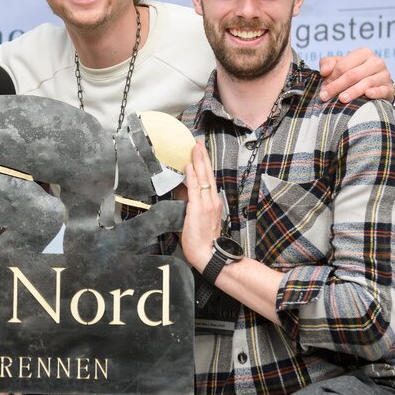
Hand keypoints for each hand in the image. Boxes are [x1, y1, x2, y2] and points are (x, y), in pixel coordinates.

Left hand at [180, 140, 221, 272]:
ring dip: (198, 160)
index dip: (204, 164)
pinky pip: (195, 188)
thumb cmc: (201, 239)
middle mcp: (212, 200)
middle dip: (203, 156)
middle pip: (207, 173)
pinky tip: (189, 165)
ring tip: (194, 146)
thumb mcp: (196, 217)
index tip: (200, 151)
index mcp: (212, 202)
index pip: (208, 179)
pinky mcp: (199, 208)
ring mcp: (207, 203)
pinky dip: (192, 176)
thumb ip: (191, 203)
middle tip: (198, 141)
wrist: (208, 253)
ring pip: (203, 177)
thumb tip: (181, 191)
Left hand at [318, 47, 394, 102]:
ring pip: (366, 83)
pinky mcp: (390, 88)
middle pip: (353, 75)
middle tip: (324, 96)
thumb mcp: (338, 65)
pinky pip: (383, 90)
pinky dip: (376, 92)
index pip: (343, 66)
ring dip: (352, 92)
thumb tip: (324, 71)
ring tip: (341, 99)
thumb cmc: (351, 73)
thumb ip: (328, 64)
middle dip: (337, 86)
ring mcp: (384, 75)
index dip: (331, 78)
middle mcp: (376, 62)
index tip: (322, 89)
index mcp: (363, 53)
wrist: (373, 85)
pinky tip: (368, 94)